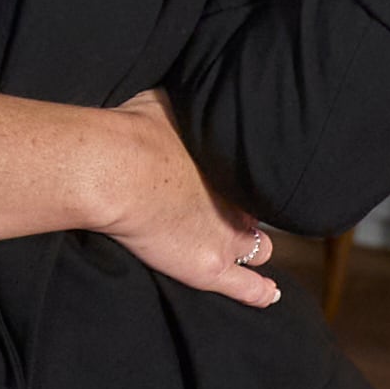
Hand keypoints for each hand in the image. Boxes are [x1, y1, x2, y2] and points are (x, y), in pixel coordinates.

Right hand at [92, 90, 279, 308]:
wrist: (118, 168)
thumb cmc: (135, 129)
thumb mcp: (168, 101)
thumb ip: (186, 107)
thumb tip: (188, 94)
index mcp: (232, 161)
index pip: (248, 177)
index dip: (236, 180)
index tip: (222, 179)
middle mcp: (239, 198)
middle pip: (255, 210)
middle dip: (244, 212)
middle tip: (224, 211)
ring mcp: (229, 236)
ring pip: (258, 248)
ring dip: (251, 247)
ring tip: (242, 250)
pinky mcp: (210, 267)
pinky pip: (249, 287)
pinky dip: (261, 292)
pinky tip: (270, 294)